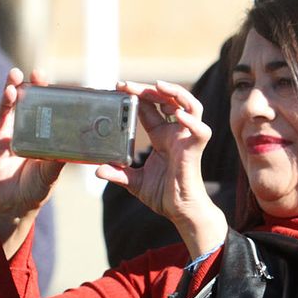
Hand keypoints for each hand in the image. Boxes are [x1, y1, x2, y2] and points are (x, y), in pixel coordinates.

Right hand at [0, 68, 65, 251]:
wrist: (15, 203)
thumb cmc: (37, 187)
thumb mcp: (51, 173)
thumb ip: (57, 160)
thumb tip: (72, 148)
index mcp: (48, 135)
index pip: (53, 110)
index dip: (55, 95)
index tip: (63, 83)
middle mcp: (32, 128)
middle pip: (33, 101)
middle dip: (35, 85)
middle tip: (38, 72)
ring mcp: (14, 130)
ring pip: (14, 104)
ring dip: (14, 87)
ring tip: (16, 74)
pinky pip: (1, 117)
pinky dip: (4, 103)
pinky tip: (8, 91)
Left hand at [97, 80, 226, 259]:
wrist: (180, 212)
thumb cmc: (164, 195)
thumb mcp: (134, 183)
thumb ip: (118, 174)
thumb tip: (97, 171)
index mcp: (161, 136)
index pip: (150, 107)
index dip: (136, 95)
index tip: (119, 87)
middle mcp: (175, 133)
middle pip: (168, 99)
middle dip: (149, 89)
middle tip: (128, 85)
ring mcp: (186, 139)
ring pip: (191, 105)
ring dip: (176, 93)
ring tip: (158, 86)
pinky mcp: (195, 150)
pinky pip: (200, 131)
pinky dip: (191, 120)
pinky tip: (176, 114)